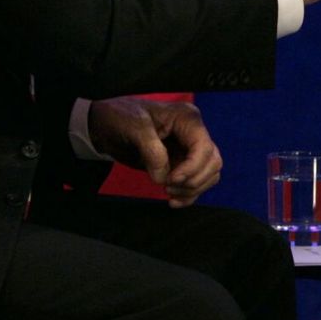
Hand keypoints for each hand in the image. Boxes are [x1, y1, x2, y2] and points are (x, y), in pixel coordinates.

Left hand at [84, 97, 222, 207]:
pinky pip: (197, 182)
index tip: (171, 180)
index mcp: (186, 118)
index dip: (192, 168)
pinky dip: (189, 195)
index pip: (204, 147)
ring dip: (192, 189)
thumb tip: (163, 177)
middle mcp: (193, 133)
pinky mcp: (182, 164)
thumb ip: (151, 150)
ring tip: (168, 193)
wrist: (107, 126)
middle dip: (193, 180)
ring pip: (209, 174)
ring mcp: (189, 149)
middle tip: (168, 188)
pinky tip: (173, 201)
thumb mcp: (134, 127)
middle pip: (212, 162)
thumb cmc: (121, 118)